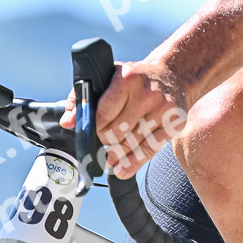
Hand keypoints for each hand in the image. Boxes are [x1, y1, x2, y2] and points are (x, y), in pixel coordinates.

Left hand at [63, 59, 187, 178]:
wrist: (173, 73)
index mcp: (127, 79)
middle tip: (97, 149)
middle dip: (104, 143)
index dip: (92, 129)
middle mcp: (146, 94)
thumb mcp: (109, 76)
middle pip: (118, 131)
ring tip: (107, 161)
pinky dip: (134, 162)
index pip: (103, 113)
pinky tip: (122, 169)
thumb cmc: (137, 77)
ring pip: (133, 142)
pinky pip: (150, 149)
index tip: (88, 136)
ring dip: (117, 155)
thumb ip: (83, 96)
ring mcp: (162, 109)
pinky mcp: (174, 123)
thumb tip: (68, 121)